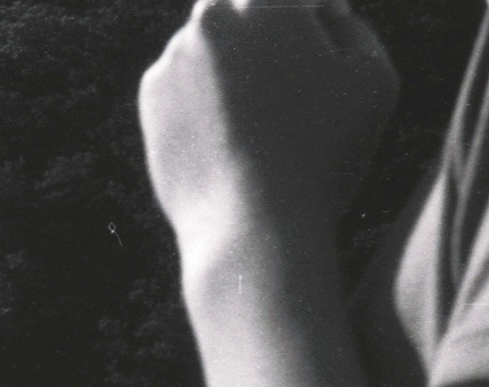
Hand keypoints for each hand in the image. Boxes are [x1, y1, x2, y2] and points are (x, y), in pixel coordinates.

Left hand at [139, 0, 396, 243]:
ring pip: (215, 40)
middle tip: (289, 75)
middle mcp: (210, 19)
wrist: (251, 227)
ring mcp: (174, 57)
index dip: (319, 11)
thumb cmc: (324, 154)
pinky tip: (232, 133)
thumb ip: (349, 25)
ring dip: (238, 59)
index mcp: (266, 1)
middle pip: (246, 4)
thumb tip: (320, 12)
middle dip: (270, 26)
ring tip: (264, 115)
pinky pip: (189, 78)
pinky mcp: (151, 96)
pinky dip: (208, 93)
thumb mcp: (372, 76)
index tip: (328, 29)